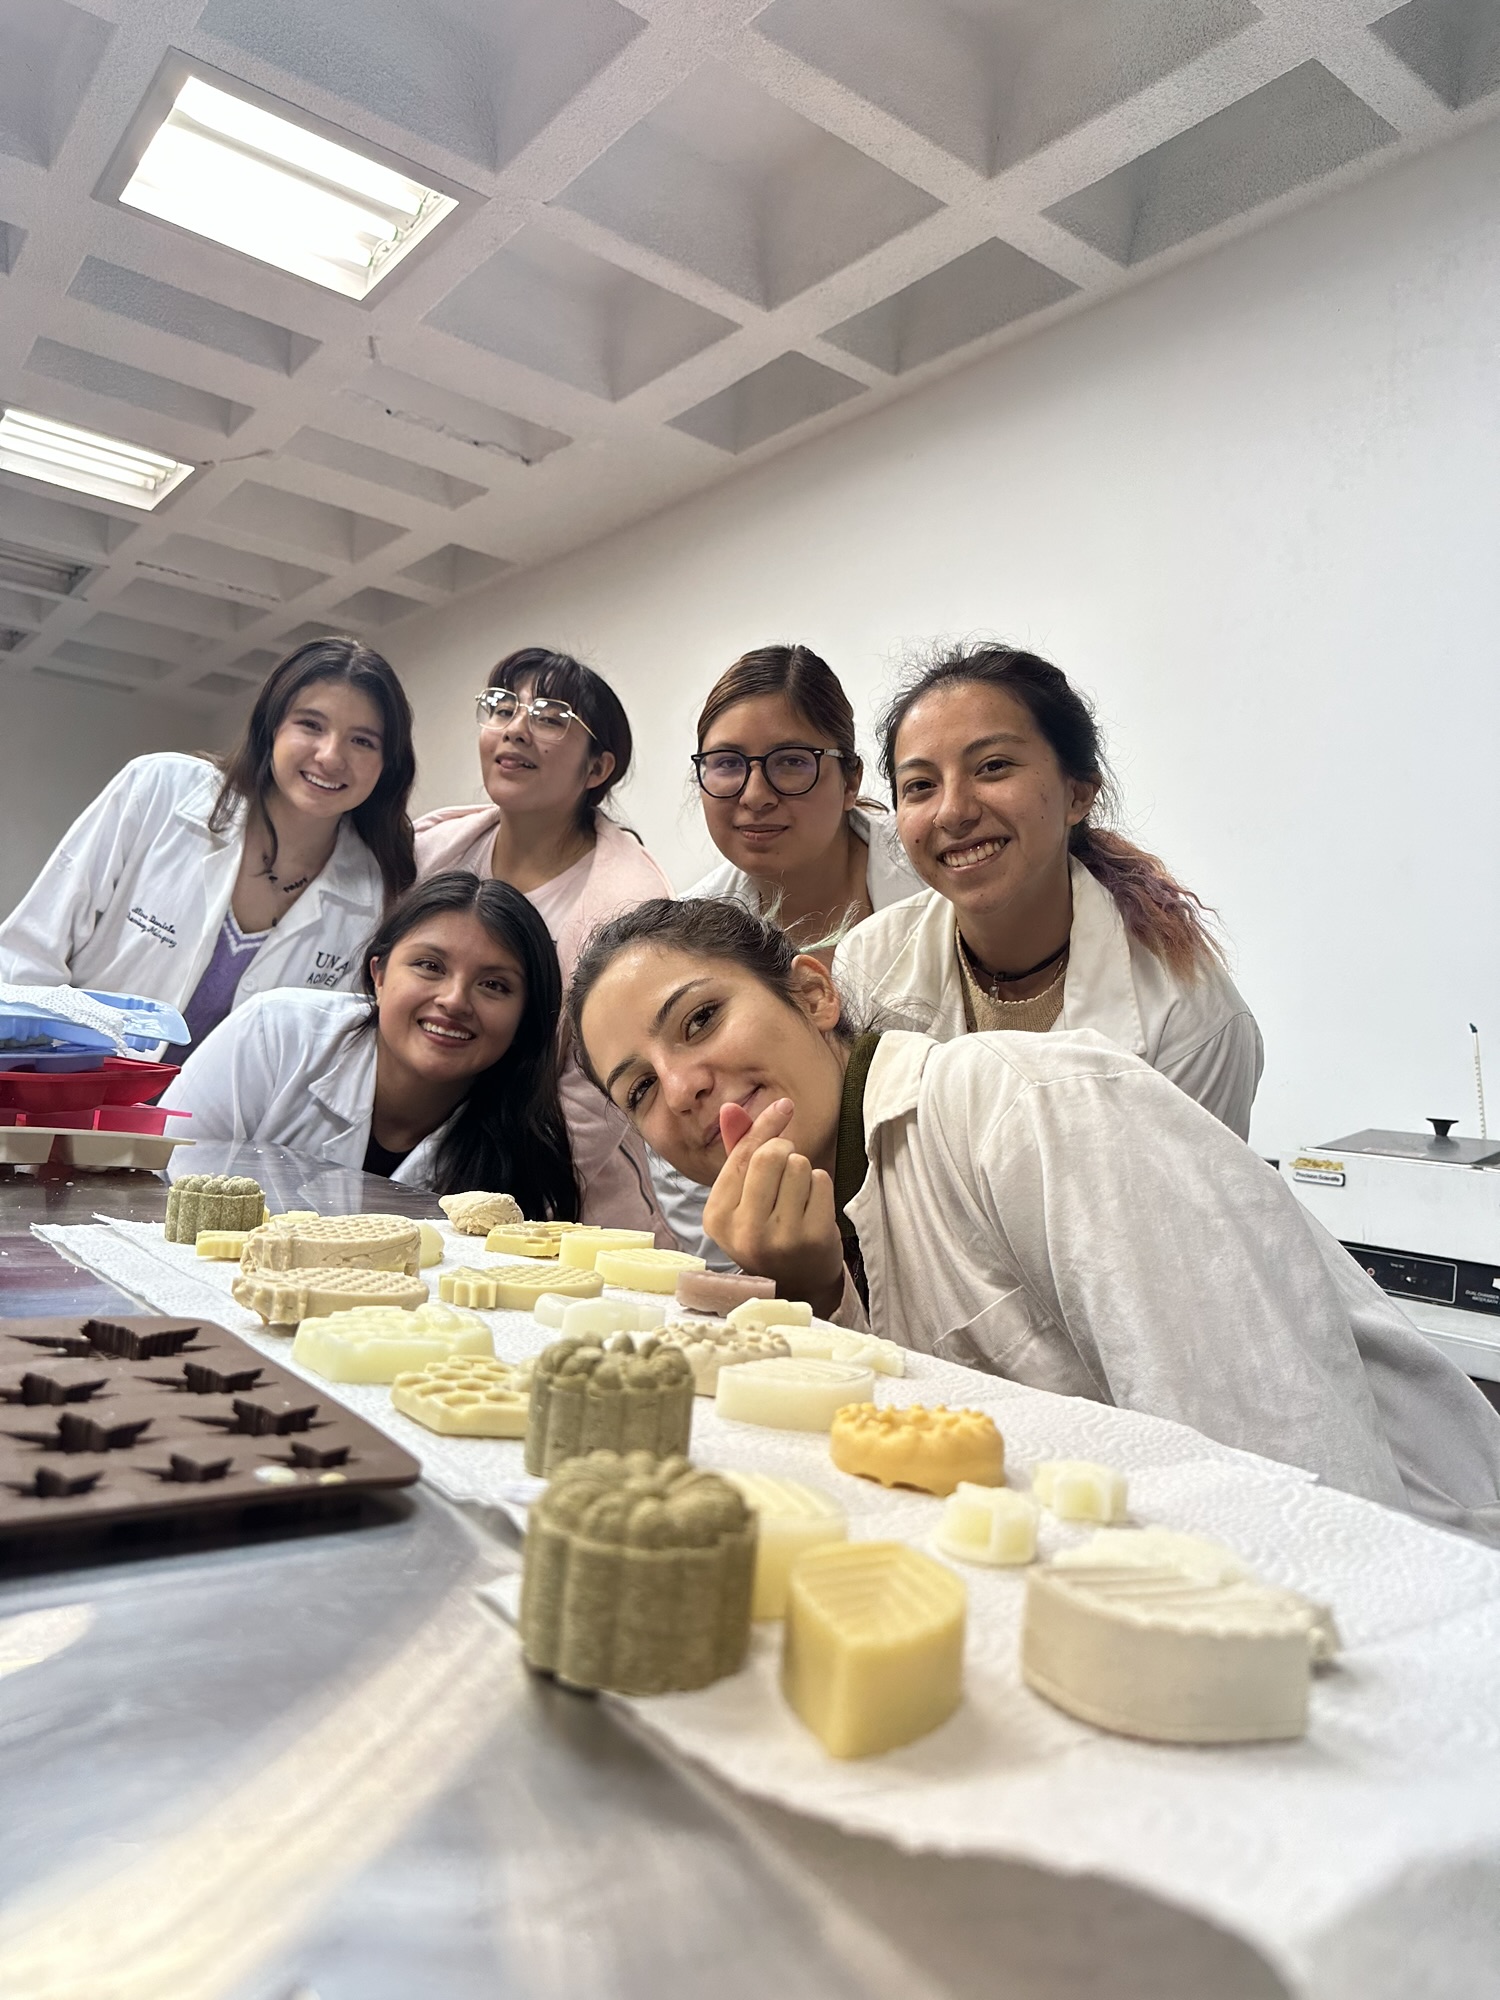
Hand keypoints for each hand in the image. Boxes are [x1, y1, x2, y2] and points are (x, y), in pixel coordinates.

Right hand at [703, 1098, 844, 1315]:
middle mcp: (743, 1230)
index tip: (784, 1106)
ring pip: (798, 1165)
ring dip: (803, 1171)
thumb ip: (736, 1152)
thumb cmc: (767, 1232)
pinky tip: (812, 1208)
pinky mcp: (812, 1238)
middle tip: (787, 1166)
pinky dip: (821, 1186)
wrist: (798, 1283)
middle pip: (770, 1155)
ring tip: (797, 1196)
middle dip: (785, 1150)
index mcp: (716, 1218)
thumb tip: (730, 1108)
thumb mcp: (742, 1198)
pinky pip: (821, 1181)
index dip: (764, 1126)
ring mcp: (779, 1237)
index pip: (741, 1156)